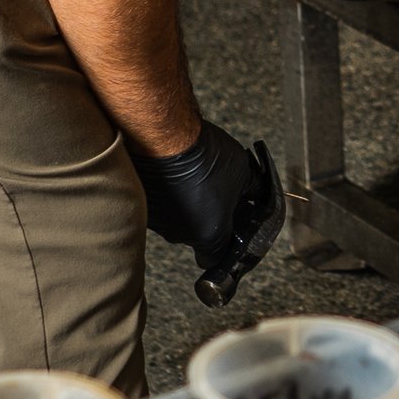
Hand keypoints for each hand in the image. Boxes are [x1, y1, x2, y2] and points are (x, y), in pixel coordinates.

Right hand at [129, 125, 258, 265]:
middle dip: (206, 217)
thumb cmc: (205, 158)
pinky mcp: (141, 205)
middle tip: (216, 193)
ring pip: (176, 219)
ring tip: (193, 177)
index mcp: (208, 236)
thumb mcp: (243, 173)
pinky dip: (167, 194)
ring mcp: (157, 222)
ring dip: (185, 204)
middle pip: (196, 236)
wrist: (164, 139)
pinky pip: (159, 205)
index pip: (217, 259)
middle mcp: (180, 236)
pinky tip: (174, 174)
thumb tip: (257, 193)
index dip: (225, 247)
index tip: (231, 232)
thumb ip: (250, 190)